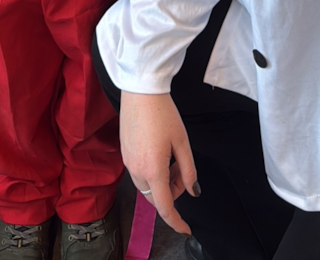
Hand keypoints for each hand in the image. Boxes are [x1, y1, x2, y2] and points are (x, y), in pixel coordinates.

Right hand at [120, 91, 198, 233]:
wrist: (140, 92)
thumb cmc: (163, 114)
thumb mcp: (182, 143)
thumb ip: (189, 171)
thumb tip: (194, 191)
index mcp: (153, 170)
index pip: (165, 207)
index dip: (176, 222)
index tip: (186, 228)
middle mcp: (136, 170)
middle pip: (155, 198)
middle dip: (173, 193)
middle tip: (185, 174)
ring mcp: (128, 163)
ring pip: (147, 187)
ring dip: (163, 183)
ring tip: (175, 160)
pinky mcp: (125, 154)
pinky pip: (140, 175)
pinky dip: (153, 174)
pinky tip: (162, 155)